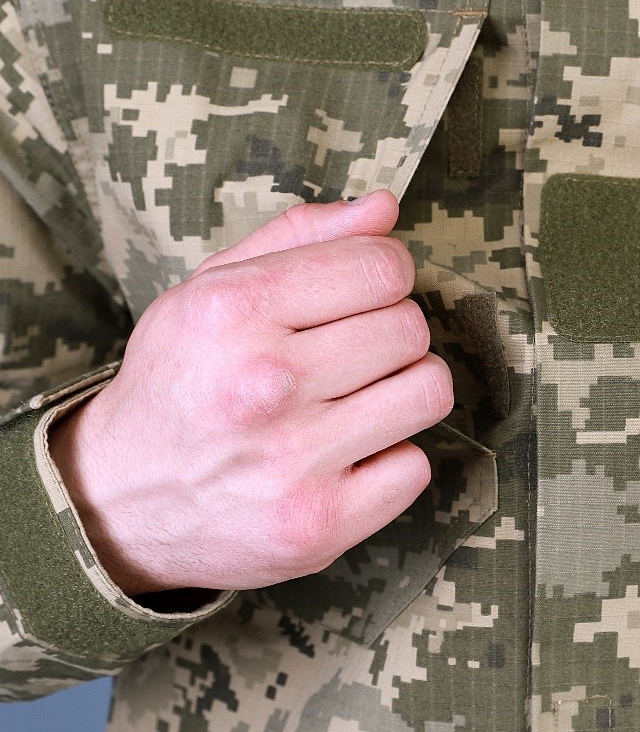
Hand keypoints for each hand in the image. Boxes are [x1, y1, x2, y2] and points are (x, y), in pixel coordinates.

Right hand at [48, 191, 451, 596]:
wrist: (119, 502)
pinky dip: (392, 458)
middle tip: (350, 354)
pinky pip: (416, 466)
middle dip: (391, 332)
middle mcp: (265, 383)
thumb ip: (300, 238)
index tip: (363, 293)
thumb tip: (386, 207)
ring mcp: (295, 460)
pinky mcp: (321, 524)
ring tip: (362, 398)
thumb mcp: (210, 291)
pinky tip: (349, 454)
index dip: (386, 274)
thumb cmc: (181, 381)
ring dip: (406, 389)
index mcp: (235, 310)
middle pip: (411, 327)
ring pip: (429, 390)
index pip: (383, 266)